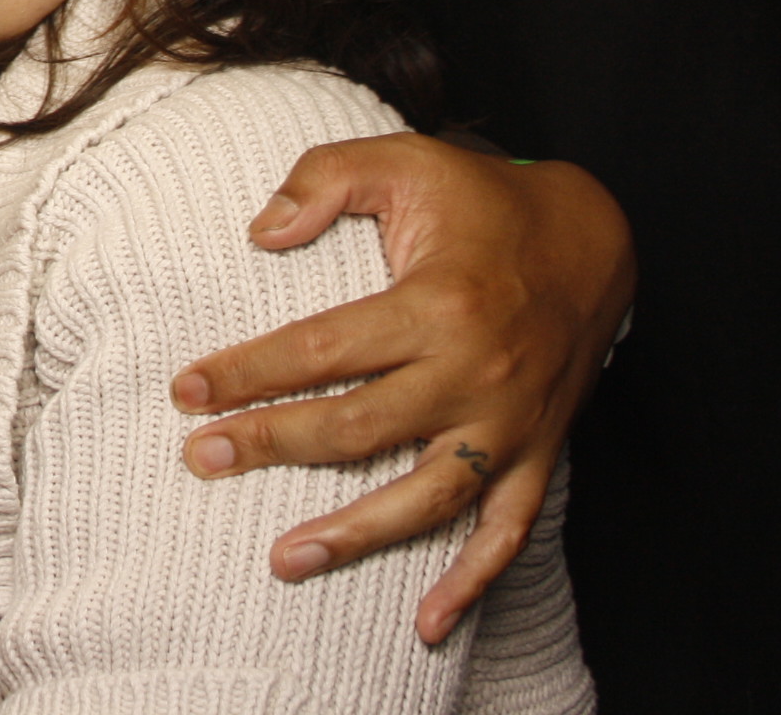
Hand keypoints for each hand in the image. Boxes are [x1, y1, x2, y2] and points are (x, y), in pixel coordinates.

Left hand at [169, 134, 634, 641]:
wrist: (594, 237)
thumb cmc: (483, 198)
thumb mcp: (402, 158)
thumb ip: (321, 178)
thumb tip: (258, 233)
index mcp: (437, 303)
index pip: (320, 349)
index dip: (247, 372)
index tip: (186, 392)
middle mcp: (475, 373)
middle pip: (357, 428)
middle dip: (271, 445)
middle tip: (200, 459)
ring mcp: (512, 423)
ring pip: (426, 496)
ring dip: (354, 534)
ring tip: (283, 559)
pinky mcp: (539, 452)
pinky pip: (509, 531)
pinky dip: (473, 581)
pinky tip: (430, 622)